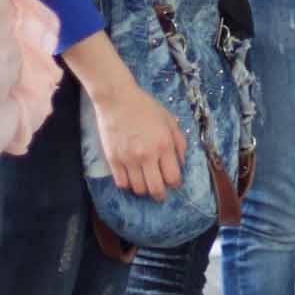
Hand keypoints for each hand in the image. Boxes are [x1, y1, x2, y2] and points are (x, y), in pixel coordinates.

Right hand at [89, 78, 186, 199]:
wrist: (117, 99)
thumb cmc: (146, 107)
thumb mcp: (169, 120)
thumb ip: (179, 142)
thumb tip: (182, 162)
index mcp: (164, 145)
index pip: (173, 176)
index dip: (176, 184)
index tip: (175, 184)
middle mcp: (147, 155)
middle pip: (155, 188)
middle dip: (160, 195)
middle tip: (161, 194)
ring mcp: (128, 159)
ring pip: (138, 188)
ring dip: (144, 190)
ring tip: (146, 184)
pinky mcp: (113, 159)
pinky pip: (121, 182)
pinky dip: (128, 185)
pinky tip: (131, 178)